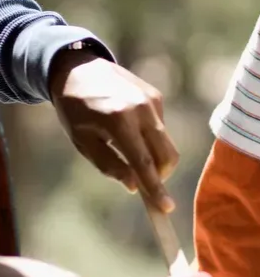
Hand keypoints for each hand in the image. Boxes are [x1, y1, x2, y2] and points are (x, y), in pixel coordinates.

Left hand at [49, 50, 179, 212]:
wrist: (77, 68)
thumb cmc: (75, 110)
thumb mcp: (83, 142)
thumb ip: (109, 165)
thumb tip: (134, 186)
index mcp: (119, 121)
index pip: (144, 163)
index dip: (156, 188)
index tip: (166, 208)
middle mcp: (142, 110)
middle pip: (167, 155)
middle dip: (161, 174)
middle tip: (146, 182)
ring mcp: (153, 101)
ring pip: (166, 142)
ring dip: (154, 155)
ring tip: (129, 147)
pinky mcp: (157, 96)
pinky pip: (161, 127)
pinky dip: (150, 137)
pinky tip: (129, 126)